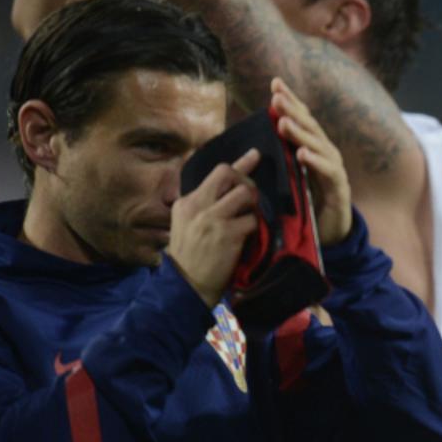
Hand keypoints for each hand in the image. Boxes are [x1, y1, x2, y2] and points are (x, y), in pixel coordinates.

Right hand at [167, 148, 260, 305]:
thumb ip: (204, 207)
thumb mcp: (186, 226)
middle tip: (253, 193)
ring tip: (250, 218)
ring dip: (253, 205)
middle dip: (246, 178)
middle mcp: (197, 205)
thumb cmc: (190, 258)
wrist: (185, 286)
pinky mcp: (228, 234)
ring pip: (244, 193)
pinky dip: (255, 227)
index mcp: (186, 202)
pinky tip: (249, 238)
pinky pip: (253, 219)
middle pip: (227, 173)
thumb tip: (229, 191)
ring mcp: (212, 219)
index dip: (238, 164)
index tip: (254, 154)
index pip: (214, 174)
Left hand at [269, 76, 351, 245]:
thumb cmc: (306, 205)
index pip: (302, 120)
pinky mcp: (339, 190)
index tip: (275, 83)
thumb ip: (280, 159)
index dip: (290, 101)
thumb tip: (255, 140)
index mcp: (313, 149)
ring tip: (284, 123)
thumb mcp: (288, 178)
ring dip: (301, 134)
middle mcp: (326, 155)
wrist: (330, 234)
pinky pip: (329, 172)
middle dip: (293, 110)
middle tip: (276, 96)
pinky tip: (302, 154)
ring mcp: (334, 170)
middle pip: (310, 127)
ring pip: (319, 146)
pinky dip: (315, 162)